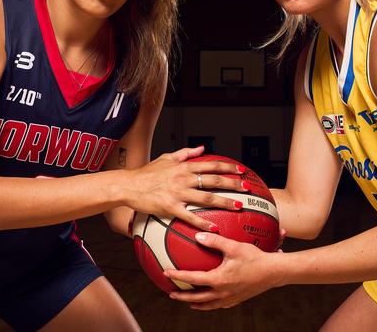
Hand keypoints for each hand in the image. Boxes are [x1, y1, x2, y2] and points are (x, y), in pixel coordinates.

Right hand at [123, 147, 248, 230]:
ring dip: (225, 202)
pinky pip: (190, 216)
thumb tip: (202, 148)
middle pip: (214, 180)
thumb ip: (185, 153)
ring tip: (238, 207)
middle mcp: (184, 178)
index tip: (241, 171)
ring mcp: (178, 193)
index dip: (228, 168)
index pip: (211, 165)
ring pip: (207, 197)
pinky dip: (203, 222)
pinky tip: (215, 227)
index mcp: (184, 167)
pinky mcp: (171, 207)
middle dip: (233, 184)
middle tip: (247, 189)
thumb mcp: (166, 158)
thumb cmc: (147, 173)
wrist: (129, 185)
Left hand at [165, 232, 282, 309]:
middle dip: (182, 296)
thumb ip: (215, 242)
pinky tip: (210, 300)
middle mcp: (222, 292)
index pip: (193, 279)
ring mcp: (230, 298)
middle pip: (196, 298)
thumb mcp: (234, 247)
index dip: (178, 276)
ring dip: (195, 303)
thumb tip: (199, 236)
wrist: (273, 272)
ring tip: (188, 301)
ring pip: (208, 304)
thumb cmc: (255, 258)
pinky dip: (210, 304)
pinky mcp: (237, 299)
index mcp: (218, 280)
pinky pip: (219, 305)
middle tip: (171, 293)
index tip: (167, 272)